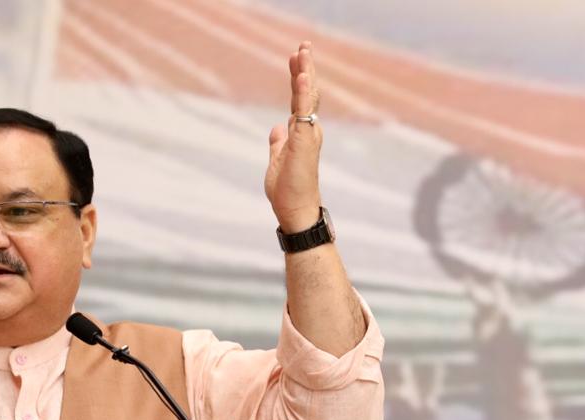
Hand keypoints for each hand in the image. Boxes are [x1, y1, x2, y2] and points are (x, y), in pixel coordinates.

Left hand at [265, 41, 322, 232]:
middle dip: (305, 67)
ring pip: (307, 97)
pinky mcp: (304, 141)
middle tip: (303, 44)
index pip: (299, 99)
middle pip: (306, 92)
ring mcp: (308, 134)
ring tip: (303, 50)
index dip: (297, 78)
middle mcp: (308, 130)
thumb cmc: (288, 190)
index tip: (295, 58)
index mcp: (301, 133)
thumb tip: (276, 129)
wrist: (295, 209)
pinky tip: (302, 75)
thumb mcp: (277, 159)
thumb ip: (278, 142)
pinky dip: (302, 93)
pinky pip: (303, 112)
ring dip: (305, 72)